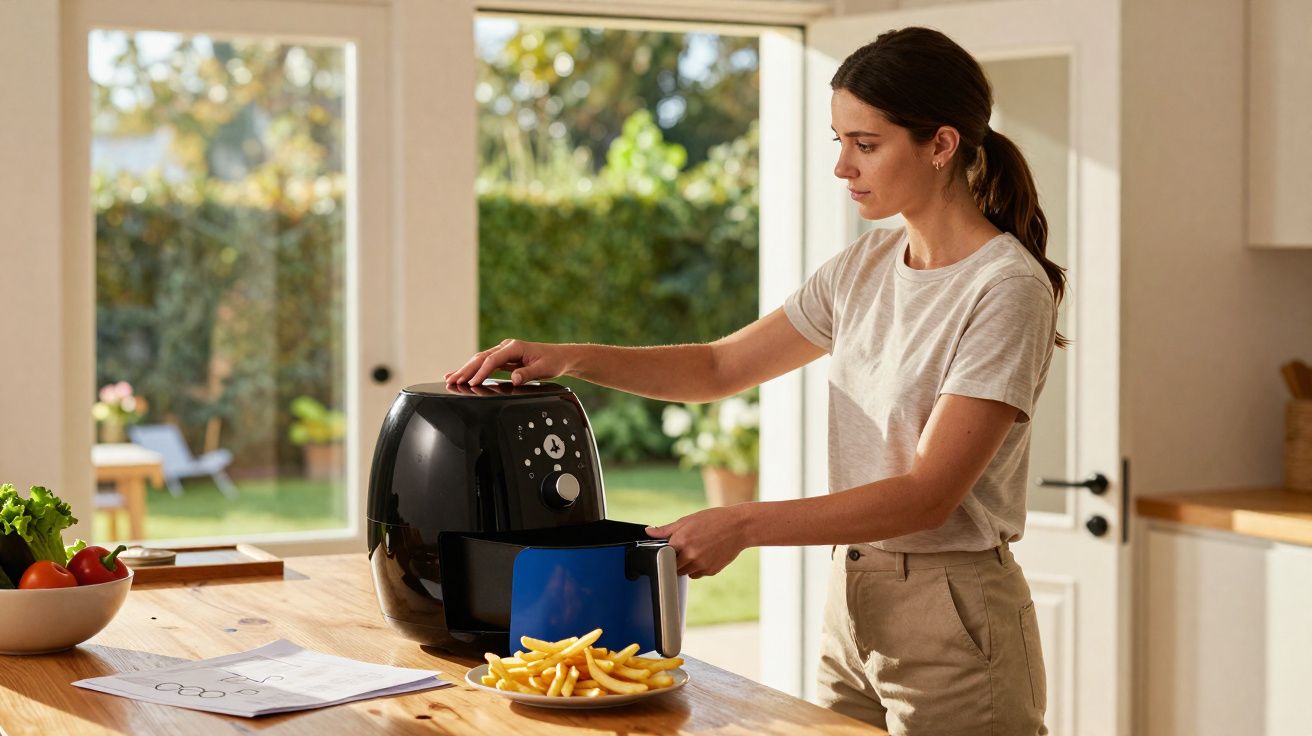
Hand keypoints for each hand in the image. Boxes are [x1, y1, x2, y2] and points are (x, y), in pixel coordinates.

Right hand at [445, 339, 572, 385]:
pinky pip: (485, 364)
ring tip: (450, 378)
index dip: (481, 371)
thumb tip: (514, 379)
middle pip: (481, 358)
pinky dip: (473, 370)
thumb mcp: (544, 369)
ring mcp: (504, 352)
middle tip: (452, 380)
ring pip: (480, 360)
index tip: (472, 382)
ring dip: (465, 370)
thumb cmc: (553, 361)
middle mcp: (507, 347)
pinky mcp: (503, 359)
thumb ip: (527, 373)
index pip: (493, 359)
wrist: (560, 357)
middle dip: (466, 370)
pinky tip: (462, 375)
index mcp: (515, 347)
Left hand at [645, 504, 752, 578]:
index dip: (664, 553)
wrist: (739, 527)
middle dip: (675, 560)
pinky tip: (705, 555)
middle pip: (672, 567)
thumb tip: (648, 532)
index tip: (666, 551)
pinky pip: (697, 574)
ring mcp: (701, 565)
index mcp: (681, 540)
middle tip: (683, 550)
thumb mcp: (688, 520)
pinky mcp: (711, 571)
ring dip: (686, 565)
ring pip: (685, 572)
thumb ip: (666, 529)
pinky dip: (698, 568)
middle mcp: (690, 555)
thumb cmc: (714, 520)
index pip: (662, 555)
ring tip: (696, 550)